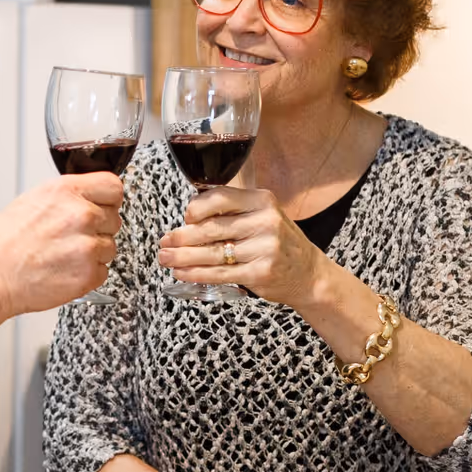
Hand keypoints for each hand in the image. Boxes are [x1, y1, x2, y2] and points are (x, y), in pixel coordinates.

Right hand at [0, 173, 123, 343]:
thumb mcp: (30, 202)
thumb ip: (64, 199)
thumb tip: (83, 202)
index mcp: (64, 191)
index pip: (113, 186)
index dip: (108, 199)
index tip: (101, 206)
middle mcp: (80, 215)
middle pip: (114, 218)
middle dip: (97, 229)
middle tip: (70, 238)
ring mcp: (87, 246)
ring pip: (110, 247)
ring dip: (92, 254)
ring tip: (62, 257)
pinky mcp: (88, 274)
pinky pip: (103, 272)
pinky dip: (87, 276)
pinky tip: (63, 271)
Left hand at [156, 185, 323, 306]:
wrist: (308, 273)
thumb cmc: (277, 242)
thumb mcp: (262, 216)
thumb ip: (232, 212)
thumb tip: (188, 217)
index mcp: (262, 200)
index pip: (219, 198)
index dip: (196, 208)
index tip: (185, 218)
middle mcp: (265, 221)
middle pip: (211, 228)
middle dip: (181, 236)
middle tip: (164, 242)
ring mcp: (264, 248)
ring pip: (212, 252)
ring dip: (182, 257)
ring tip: (165, 258)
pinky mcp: (260, 272)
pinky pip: (219, 273)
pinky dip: (195, 274)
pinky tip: (181, 273)